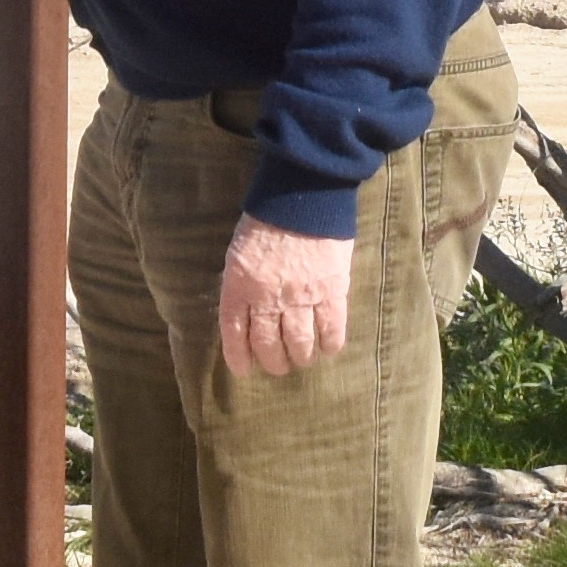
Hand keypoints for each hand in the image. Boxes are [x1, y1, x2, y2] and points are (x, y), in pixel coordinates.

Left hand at [217, 212, 353, 377]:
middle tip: (278, 365)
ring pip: (300, 344)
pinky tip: (328, 348)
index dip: (239, 356)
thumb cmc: (266, 218)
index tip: (244, 370)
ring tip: (302, 359)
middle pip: (268, 344)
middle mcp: (267, 298)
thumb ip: (242, 281)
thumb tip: (246, 309)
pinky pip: (331, 330)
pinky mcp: (331, 292)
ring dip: (300, 357)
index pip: (234, 333)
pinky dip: (330, 344)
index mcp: (239, 285)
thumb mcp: (240, 250)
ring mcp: (300, 298)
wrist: (303, 196)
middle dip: (273, 361)